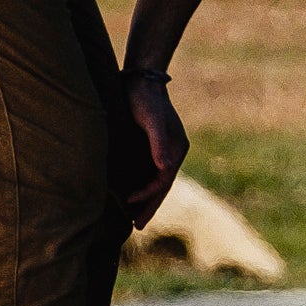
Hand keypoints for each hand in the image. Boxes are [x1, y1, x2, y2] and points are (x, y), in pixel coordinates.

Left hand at [117, 76, 186, 227]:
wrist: (141, 78)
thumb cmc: (144, 98)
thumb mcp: (152, 119)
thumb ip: (159, 142)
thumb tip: (165, 167)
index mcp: (177, 149)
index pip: (163, 180)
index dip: (147, 195)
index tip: (129, 204)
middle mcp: (172, 153)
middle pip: (162, 186)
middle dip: (150, 206)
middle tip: (138, 227)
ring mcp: (163, 150)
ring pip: (156, 182)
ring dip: (147, 200)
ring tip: (136, 217)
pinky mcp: (151, 146)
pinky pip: (149, 173)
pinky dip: (143, 186)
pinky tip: (132, 193)